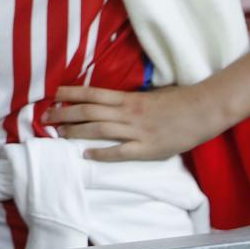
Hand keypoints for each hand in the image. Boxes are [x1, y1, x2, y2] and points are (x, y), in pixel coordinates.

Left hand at [45, 84, 223, 162]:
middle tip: (45, 116)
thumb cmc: (178, 100)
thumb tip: (109, 100)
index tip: (53, 94)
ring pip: (99, 130)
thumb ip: (129, 98)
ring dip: (76, 131)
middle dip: (65, 113)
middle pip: (89, 111)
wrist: (204, 110)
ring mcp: (137, 131)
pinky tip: (86, 155)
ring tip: (58, 133)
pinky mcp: (148, 149)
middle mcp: (128, 113)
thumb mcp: (150, 94)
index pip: (92, 93)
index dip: (70, 94)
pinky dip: (102, 154)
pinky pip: (120, 152)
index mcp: (128, 98)